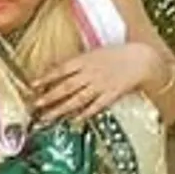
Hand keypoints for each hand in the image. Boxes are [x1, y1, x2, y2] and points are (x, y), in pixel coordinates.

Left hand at [33, 43, 158, 124]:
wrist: (142, 58)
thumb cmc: (116, 54)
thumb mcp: (93, 53)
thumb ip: (76, 63)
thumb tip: (55, 69)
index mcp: (85, 60)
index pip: (61, 69)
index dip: (46, 77)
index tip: (32, 85)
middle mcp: (91, 73)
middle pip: (66, 86)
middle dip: (49, 96)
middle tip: (35, 105)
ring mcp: (102, 84)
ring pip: (78, 99)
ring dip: (61, 108)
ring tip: (47, 116)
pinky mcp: (112, 94)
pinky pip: (97, 105)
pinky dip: (86, 113)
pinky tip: (75, 120)